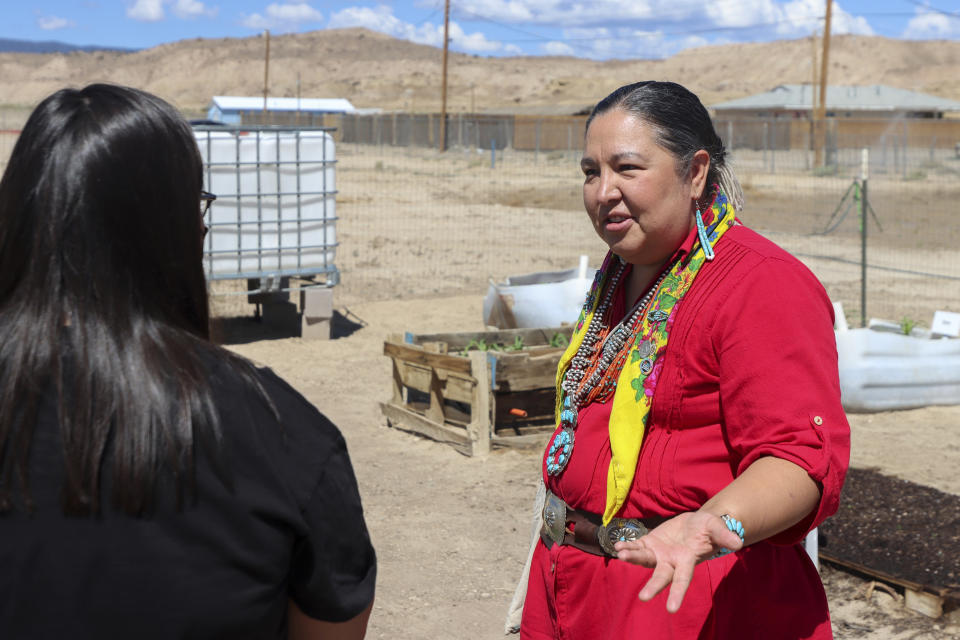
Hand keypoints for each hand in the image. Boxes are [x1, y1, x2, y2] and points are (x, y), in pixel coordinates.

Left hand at [613, 511, 742, 612]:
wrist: (695, 522)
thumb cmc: (708, 528)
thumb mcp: (716, 528)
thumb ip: (724, 536)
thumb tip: (738, 544)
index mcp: (688, 561)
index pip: (683, 580)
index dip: (677, 593)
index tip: (671, 609)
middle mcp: (672, 561)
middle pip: (661, 576)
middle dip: (653, 586)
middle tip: (643, 598)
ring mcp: (659, 553)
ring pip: (645, 559)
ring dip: (633, 557)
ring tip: (622, 554)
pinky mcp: (651, 543)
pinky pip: (638, 546)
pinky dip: (628, 546)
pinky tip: (618, 546)